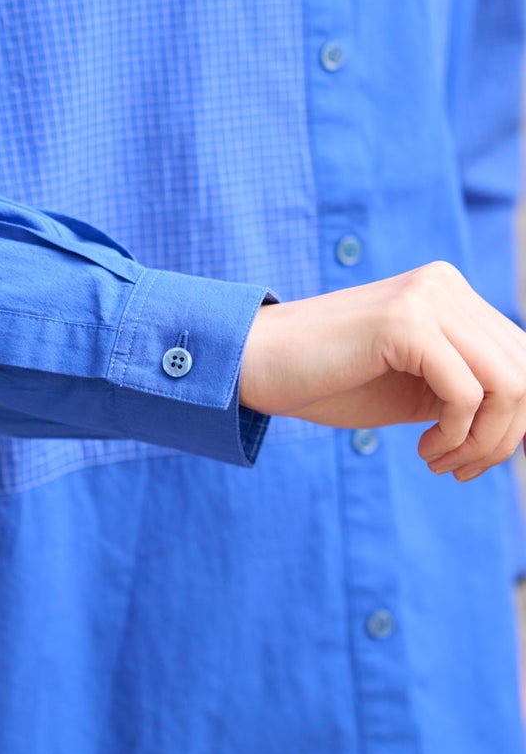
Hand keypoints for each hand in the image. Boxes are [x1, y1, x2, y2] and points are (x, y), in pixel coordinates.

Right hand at [239, 261, 525, 481]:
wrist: (254, 365)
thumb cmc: (326, 380)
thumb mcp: (415, 387)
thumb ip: (467, 392)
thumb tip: (525, 424)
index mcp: (449, 293)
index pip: (522, 357)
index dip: (514, 420)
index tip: (470, 458)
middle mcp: (445, 284)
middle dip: (505, 436)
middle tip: (457, 469)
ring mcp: (426, 297)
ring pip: (510, 383)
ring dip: (484, 442)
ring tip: (440, 462)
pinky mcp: (405, 322)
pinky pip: (468, 394)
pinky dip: (457, 436)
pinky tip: (423, 450)